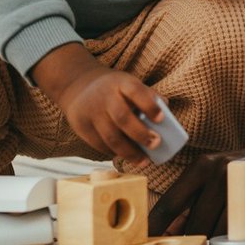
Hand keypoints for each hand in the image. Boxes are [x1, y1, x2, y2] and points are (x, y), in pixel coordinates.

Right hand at [51, 63, 167, 165]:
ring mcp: (91, 112)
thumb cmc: (113, 88)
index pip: (136, 91)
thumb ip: (146, 95)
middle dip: (140, 134)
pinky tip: (126, 156)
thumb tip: (166, 109)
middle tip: (155, 144)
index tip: (161, 119)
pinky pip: (100, 144)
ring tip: (144, 161)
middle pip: (122, 118)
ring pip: (111, 137)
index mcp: (120, 83)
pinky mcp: (81, 126)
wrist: (77, 86)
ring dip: (129, 152)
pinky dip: (114, 152)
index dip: (149, 105)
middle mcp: (104, 97)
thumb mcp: (128, 83)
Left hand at [148, 147, 244, 236]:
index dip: (155, 227)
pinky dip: (237, 241)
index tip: (143, 242)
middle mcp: (223, 172)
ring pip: (219, 233)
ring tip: (211, 244)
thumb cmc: (234, 170)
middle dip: (189, 241)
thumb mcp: (208, 176)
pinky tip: (236, 236)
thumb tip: (167, 233)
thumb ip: (187, 202)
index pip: (170, 203)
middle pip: (195, 224)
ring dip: (213, 244)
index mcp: (203, 165)